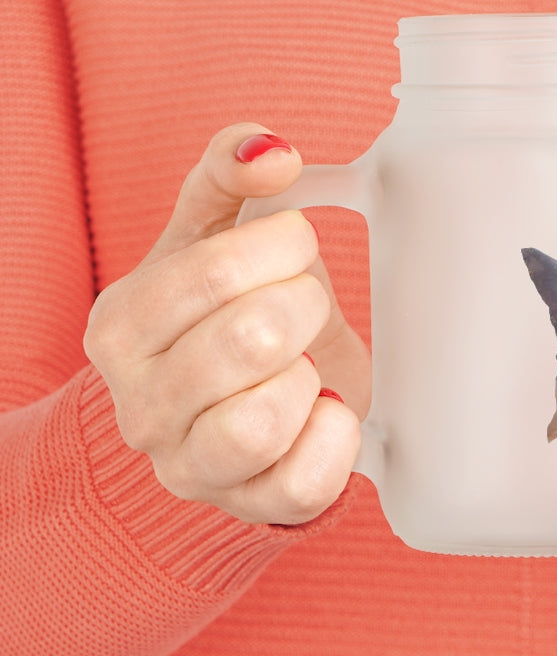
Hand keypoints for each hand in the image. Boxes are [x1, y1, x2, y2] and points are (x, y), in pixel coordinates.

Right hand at [84, 124, 369, 524]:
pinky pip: (304, 483)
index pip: (215, 272)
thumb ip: (229, 172)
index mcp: (122, 325)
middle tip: (304, 305)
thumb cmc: (223, 309)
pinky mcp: (248, 505)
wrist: (231, 400)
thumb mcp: (213, 231)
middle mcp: (140, 405)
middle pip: (251, 339)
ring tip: (304, 362)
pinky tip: (324, 407)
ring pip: (264, 420)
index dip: (282, 246)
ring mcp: (189, 466)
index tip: (295, 246)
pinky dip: (335, 436)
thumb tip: (271, 150)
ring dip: (310, 375)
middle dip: (304, 305)